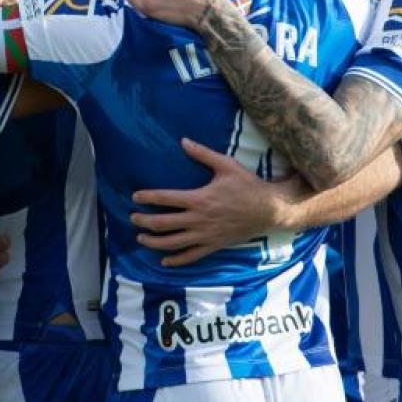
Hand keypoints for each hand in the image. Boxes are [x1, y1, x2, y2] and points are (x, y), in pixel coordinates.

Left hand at [130, 139, 290, 266]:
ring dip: (154, 242)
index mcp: (199, 199)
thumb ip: (202, 154)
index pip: (166, 199)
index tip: (135, 197)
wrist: (268, 209)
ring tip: (141, 238)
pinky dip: (176, 260)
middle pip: (164, 224)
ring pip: (173, 243)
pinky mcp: (214, 245)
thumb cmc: (247, 185)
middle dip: (144, 221)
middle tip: (133, 218)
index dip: (148, 197)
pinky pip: (191, 256)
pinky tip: (164, 261)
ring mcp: (206, 235)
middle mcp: (199, 219)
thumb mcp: (226, 165)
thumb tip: (183, 141)